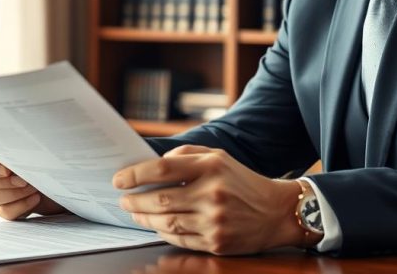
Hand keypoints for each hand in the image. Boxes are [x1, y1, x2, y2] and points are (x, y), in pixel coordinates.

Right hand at [0, 139, 65, 219]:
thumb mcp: (32, 141)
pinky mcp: (5, 207)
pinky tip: (35, 197)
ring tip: (32, 184)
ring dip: (13, 190)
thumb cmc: (45, 153)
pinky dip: (21, 205)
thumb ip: (14, 137)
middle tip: (13, 171)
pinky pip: (5, 211)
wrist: (61, 176)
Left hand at [113, 144, 303, 254]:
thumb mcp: (219, 157)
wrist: (277, 212)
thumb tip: (154, 163)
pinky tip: (156, 226)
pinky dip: (163, 233)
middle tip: (123, 200)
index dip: (135, 175)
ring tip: (135, 213)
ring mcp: (214, 220)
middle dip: (135, 201)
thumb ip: (186, 154)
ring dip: (144, 219)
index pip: (162, 169)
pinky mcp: (217, 242)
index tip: (119, 180)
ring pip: (166, 222)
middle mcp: (212, 193)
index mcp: (211, 167)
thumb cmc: (242, 181)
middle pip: (159, 199)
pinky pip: (179, 239)